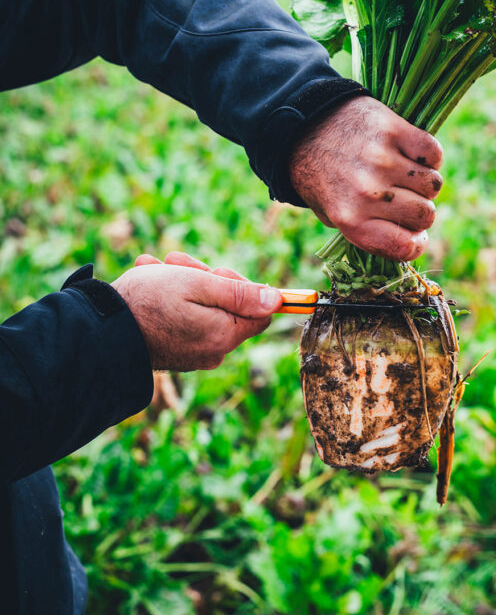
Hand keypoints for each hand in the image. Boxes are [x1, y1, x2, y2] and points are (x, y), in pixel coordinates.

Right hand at [112, 260, 281, 370]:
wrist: (100, 329)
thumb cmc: (147, 302)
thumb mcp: (198, 284)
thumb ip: (239, 293)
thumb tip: (276, 300)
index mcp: (225, 335)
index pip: (260, 312)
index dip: (244, 286)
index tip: (216, 273)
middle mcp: (213, 350)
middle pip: (229, 306)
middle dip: (205, 277)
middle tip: (176, 262)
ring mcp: (193, 353)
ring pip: (203, 308)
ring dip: (183, 281)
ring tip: (155, 268)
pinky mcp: (175, 351)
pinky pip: (184, 319)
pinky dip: (170, 298)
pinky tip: (150, 281)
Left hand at [288, 97, 442, 260]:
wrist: (303, 127)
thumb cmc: (321, 177)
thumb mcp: (332, 216)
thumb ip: (369, 231)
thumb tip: (411, 240)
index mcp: (351, 220)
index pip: (406, 247)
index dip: (416, 244)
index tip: (416, 236)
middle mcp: (367, 193)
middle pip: (425, 214)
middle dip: (420, 211)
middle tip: (407, 199)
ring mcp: (381, 160)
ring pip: (433, 184)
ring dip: (424, 182)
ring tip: (406, 175)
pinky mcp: (392, 130)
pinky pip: (433, 153)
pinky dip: (429, 156)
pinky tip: (412, 155)